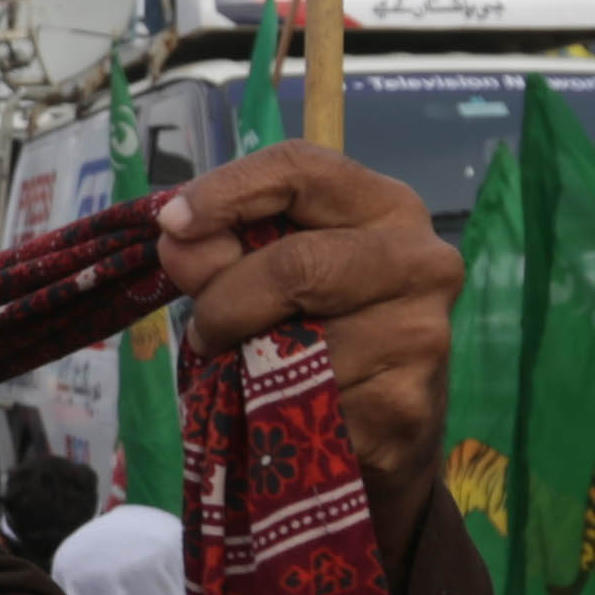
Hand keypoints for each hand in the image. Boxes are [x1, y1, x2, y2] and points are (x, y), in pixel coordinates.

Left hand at [157, 143, 460, 519]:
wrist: (384, 427)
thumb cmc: (322, 328)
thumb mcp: (267, 276)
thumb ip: (221, 252)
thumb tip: (177, 238)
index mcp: (386, 206)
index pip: (302, 168)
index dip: (228, 190)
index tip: (172, 223)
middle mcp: (421, 259)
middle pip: (298, 263)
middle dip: (227, 299)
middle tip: (203, 330)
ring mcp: (423, 332)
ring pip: (299, 341)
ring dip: (248, 361)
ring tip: (252, 370)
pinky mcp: (407, 401)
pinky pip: (308, 398)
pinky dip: (275, 405)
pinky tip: (291, 406)